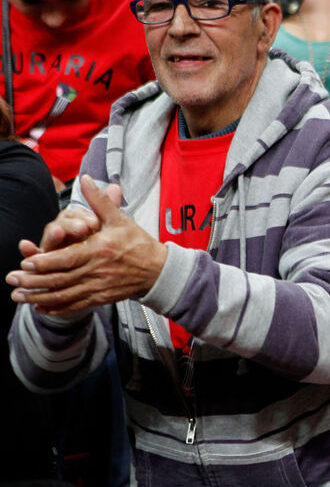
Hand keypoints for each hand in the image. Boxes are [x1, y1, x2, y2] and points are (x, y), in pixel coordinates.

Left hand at [6, 175, 166, 314]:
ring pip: (64, 295)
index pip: (66, 258)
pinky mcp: (101, 298)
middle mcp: (97, 271)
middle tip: (12, 279)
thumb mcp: (119, 219)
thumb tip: (85, 179)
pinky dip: (56, 308)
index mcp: (99, 250)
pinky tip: (40, 307)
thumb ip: (99, 201)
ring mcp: (98, 287)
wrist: (158, 271)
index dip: (45, 261)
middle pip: (59, 279)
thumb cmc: (138, 243)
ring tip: (18, 296)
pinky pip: (75, 305)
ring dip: (39, 297)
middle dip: (33, 281)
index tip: (27, 261)